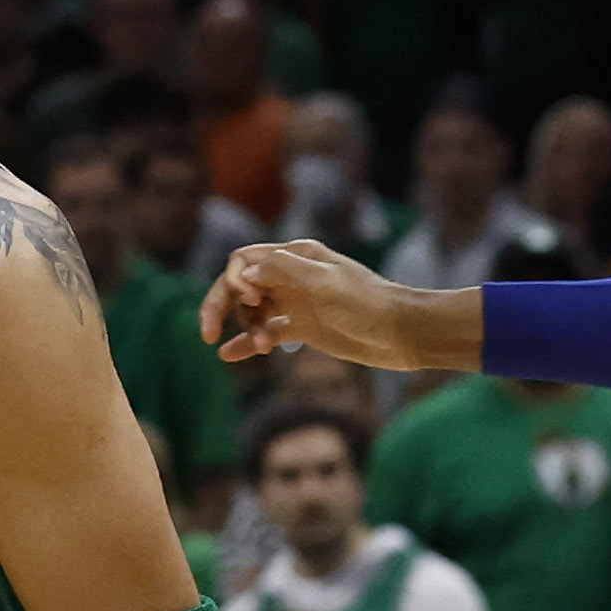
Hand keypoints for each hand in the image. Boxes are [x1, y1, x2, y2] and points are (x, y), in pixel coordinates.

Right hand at [200, 240, 447, 368]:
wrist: (402, 333)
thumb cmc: (369, 305)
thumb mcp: (325, 284)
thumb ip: (283, 272)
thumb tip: (244, 274)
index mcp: (297, 256)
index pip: (244, 260)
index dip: (235, 281)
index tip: (250, 302)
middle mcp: (292, 276)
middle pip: (240, 285)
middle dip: (222, 305)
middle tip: (207, 332)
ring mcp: (296, 302)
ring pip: (251, 311)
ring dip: (245, 328)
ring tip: (263, 348)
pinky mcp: (303, 327)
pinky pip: (265, 330)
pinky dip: (246, 341)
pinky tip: (228, 354)